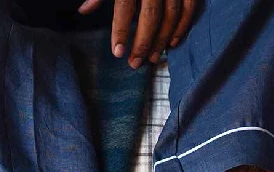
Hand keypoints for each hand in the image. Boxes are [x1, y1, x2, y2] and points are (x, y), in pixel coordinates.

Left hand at [78, 0, 195, 67]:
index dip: (121, 30)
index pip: (125, 6)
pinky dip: (182, 26)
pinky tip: (172, 42)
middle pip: (150, 16)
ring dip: (161, 40)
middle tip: (134, 63)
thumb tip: (84, 10)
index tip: (117, 52)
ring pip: (171, 16)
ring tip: (152, 58)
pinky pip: (189, 7)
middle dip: (142, 42)